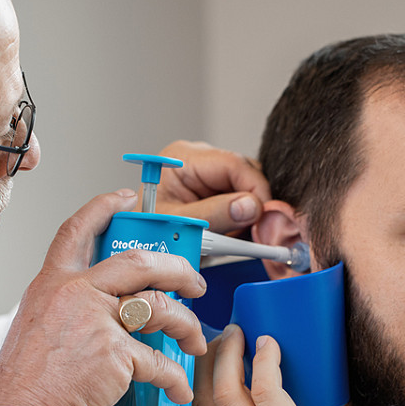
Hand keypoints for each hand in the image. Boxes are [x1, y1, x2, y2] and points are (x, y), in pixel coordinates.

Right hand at [0, 189, 206, 405]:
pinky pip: (159, 361)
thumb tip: (107, 308)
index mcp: (53, 283)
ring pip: (160, 307)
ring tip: (194, 342)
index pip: (78, 230)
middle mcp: (76, 293)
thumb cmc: (26, 381)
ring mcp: (96, 320)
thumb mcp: (37, 324)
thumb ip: (70, 306)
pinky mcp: (115, 353)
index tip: (127, 198)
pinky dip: (175, 379)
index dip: (104, 207)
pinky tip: (178, 390)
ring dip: (186, 326)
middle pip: (140, 262)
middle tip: (195, 283)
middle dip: (178, 269)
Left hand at [153, 140, 270, 233]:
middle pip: (246, 173)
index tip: (264, 218)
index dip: (255, 191)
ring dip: (250, 214)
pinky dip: (243, 220)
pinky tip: (234, 235)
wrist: (140, 246)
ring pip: (248, 187)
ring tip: (237, 237)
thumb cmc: (147, 234)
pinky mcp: (215, 190)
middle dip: (254, 204)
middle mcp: (199, 160)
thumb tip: (251, 207)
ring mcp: (208, 174)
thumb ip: (215, 214)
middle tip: (257, 232)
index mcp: (183, 159)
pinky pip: (242, 199)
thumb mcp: (180, 225)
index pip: (234, 165)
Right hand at [191, 325, 390, 405]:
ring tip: (239, 332)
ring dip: (226, 354)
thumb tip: (290, 402)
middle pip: (197, 400)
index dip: (187, 386)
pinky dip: (264, 363)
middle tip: (222, 337)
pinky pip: (266, 393)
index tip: (198, 361)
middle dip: (201, 360)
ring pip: (222, 392)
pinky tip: (268, 344)